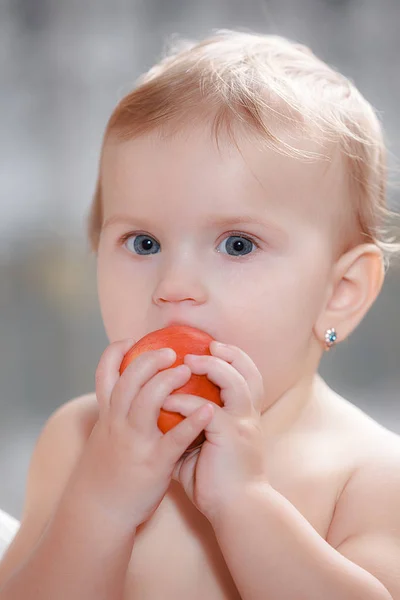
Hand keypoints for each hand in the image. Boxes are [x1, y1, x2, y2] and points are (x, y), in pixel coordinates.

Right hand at [75, 339, 213, 528]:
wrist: (99, 512)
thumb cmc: (105, 472)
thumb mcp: (103, 436)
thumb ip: (115, 413)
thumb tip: (126, 393)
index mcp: (107, 415)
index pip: (105, 374)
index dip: (115, 353)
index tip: (129, 340)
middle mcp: (117, 423)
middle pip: (129, 380)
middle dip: (149, 360)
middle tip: (170, 352)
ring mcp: (135, 442)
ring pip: (147, 401)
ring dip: (167, 381)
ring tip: (187, 370)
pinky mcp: (153, 463)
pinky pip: (173, 438)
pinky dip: (191, 422)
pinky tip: (209, 410)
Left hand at [162, 341, 268, 524]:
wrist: (237, 511)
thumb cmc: (217, 482)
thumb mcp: (202, 448)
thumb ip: (189, 427)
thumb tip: (163, 414)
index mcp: (244, 415)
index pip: (247, 375)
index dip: (233, 357)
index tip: (212, 348)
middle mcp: (248, 415)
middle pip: (248, 369)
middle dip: (227, 353)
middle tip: (203, 346)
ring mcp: (241, 423)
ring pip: (233, 380)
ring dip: (210, 366)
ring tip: (185, 362)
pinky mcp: (229, 435)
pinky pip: (205, 409)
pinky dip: (184, 401)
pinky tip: (166, 401)